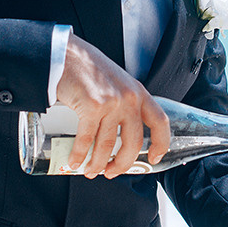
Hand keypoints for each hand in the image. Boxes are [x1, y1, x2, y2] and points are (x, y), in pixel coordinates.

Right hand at [54, 33, 169, 177]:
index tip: (154, 158)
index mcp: (139, 93)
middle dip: (122, 163)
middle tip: (111, 172)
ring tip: (90, 170)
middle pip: (133, 142)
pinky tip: (75, 161)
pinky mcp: (92, 106)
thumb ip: (124, 103)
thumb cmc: (88, 68)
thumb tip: (120, 133)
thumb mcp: (117, 83)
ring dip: (98, 163)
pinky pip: (87, 139)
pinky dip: (80, 154)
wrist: (66, 54)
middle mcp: (130, 98)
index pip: (160, 122)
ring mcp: (112, 102)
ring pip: (109, 144)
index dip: (160, 144)